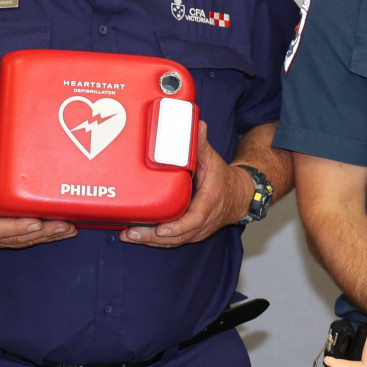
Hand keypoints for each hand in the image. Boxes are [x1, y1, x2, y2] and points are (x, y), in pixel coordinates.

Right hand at [0, 162, 76, 249]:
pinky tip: (61, 231)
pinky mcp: (9, 234)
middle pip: (17, 238)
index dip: (18, 228)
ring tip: (68, 229)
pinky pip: (28, 238)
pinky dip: (45, 235)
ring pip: (25, 240)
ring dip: (48, 236)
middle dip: (42, 233)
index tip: (37, 223)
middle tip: (63, 226)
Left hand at [120, 122, 246, 247]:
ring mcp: (197, 230)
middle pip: (178, 235)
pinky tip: (135, 236)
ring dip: (150, 241)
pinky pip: (172, 241)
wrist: (238, 197)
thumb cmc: (223, 178)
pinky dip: (154, 241)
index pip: (195, 219)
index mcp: (210, 202)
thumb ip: (202, 144)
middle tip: (130, 232)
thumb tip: (198, 125)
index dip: (177, 226)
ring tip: (127, 236)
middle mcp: (204, 220)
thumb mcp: (213, 159)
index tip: (161, 229)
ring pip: (173, 241)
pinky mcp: (190, 233)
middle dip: (153, 237)